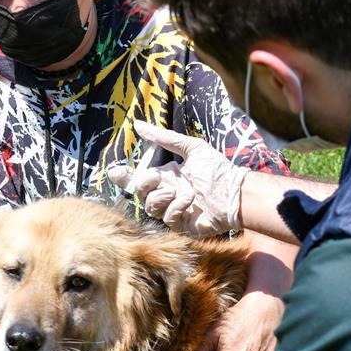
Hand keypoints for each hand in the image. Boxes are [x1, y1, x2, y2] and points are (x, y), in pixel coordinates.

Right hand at [107, 121, 247, 237]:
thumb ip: (165, 138)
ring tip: (185, 191)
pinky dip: (178, 207)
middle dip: (145, 184)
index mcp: (166, 177)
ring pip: (150, 206)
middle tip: (158, 178)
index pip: (137, 179)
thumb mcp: (192, 148)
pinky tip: (192, 202)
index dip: (123, 177)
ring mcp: (172, 211)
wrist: (236, 193)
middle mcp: (166, 194)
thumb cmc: (218, 170)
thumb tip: (138, 124)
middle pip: (139, 193)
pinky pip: (167, 218)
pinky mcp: (180, 225)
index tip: (115, 171)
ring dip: (165, 196)